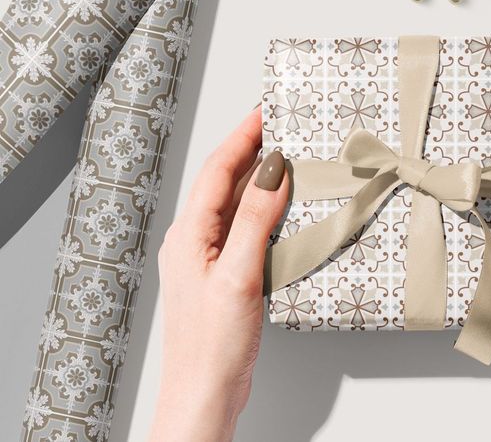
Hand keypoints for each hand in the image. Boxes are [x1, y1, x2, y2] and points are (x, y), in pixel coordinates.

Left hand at [147, 107, 289, 441]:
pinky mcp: (222, 272)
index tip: (265, 109)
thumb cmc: (212, 346)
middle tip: (279, 123)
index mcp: (189, 234)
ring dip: (257, 175)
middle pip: (222, 180)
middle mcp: (193, 240)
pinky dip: (261, 205)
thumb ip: (254, 219)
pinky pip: (242, 224)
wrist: (204, 396)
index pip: (217, 169)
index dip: (241, 136)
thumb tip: (272, 170)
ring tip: (284, 154)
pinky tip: (280, 206)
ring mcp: (206, 257)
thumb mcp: (237, 275)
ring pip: (232, 201)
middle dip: (250, 147)